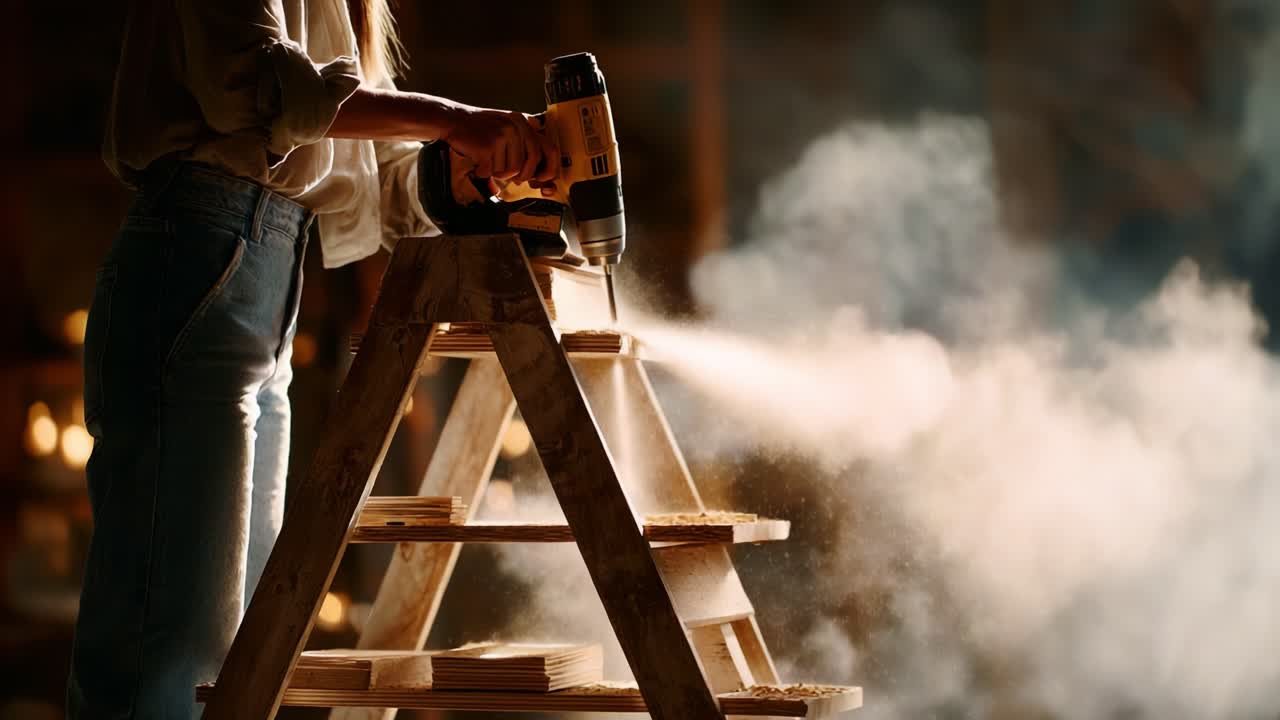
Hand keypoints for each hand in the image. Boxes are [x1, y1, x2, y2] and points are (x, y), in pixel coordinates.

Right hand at [442, 107, 559, 184]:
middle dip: (521, 175)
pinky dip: (483, 171)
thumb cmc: (479, 129)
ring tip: (488, 161)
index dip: (548, 168)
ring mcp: (503, 135)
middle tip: (509, 174)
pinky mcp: (489, 145)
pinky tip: (478, 161)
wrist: (453, 120)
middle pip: (530, 163)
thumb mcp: (507, 127)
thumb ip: (525, 142)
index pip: (549, 149)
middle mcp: (516, 127)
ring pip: (511, 170)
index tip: (539, 179)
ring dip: (498, 172)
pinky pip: (493, 171)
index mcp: (523, 123)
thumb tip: (540, 174)